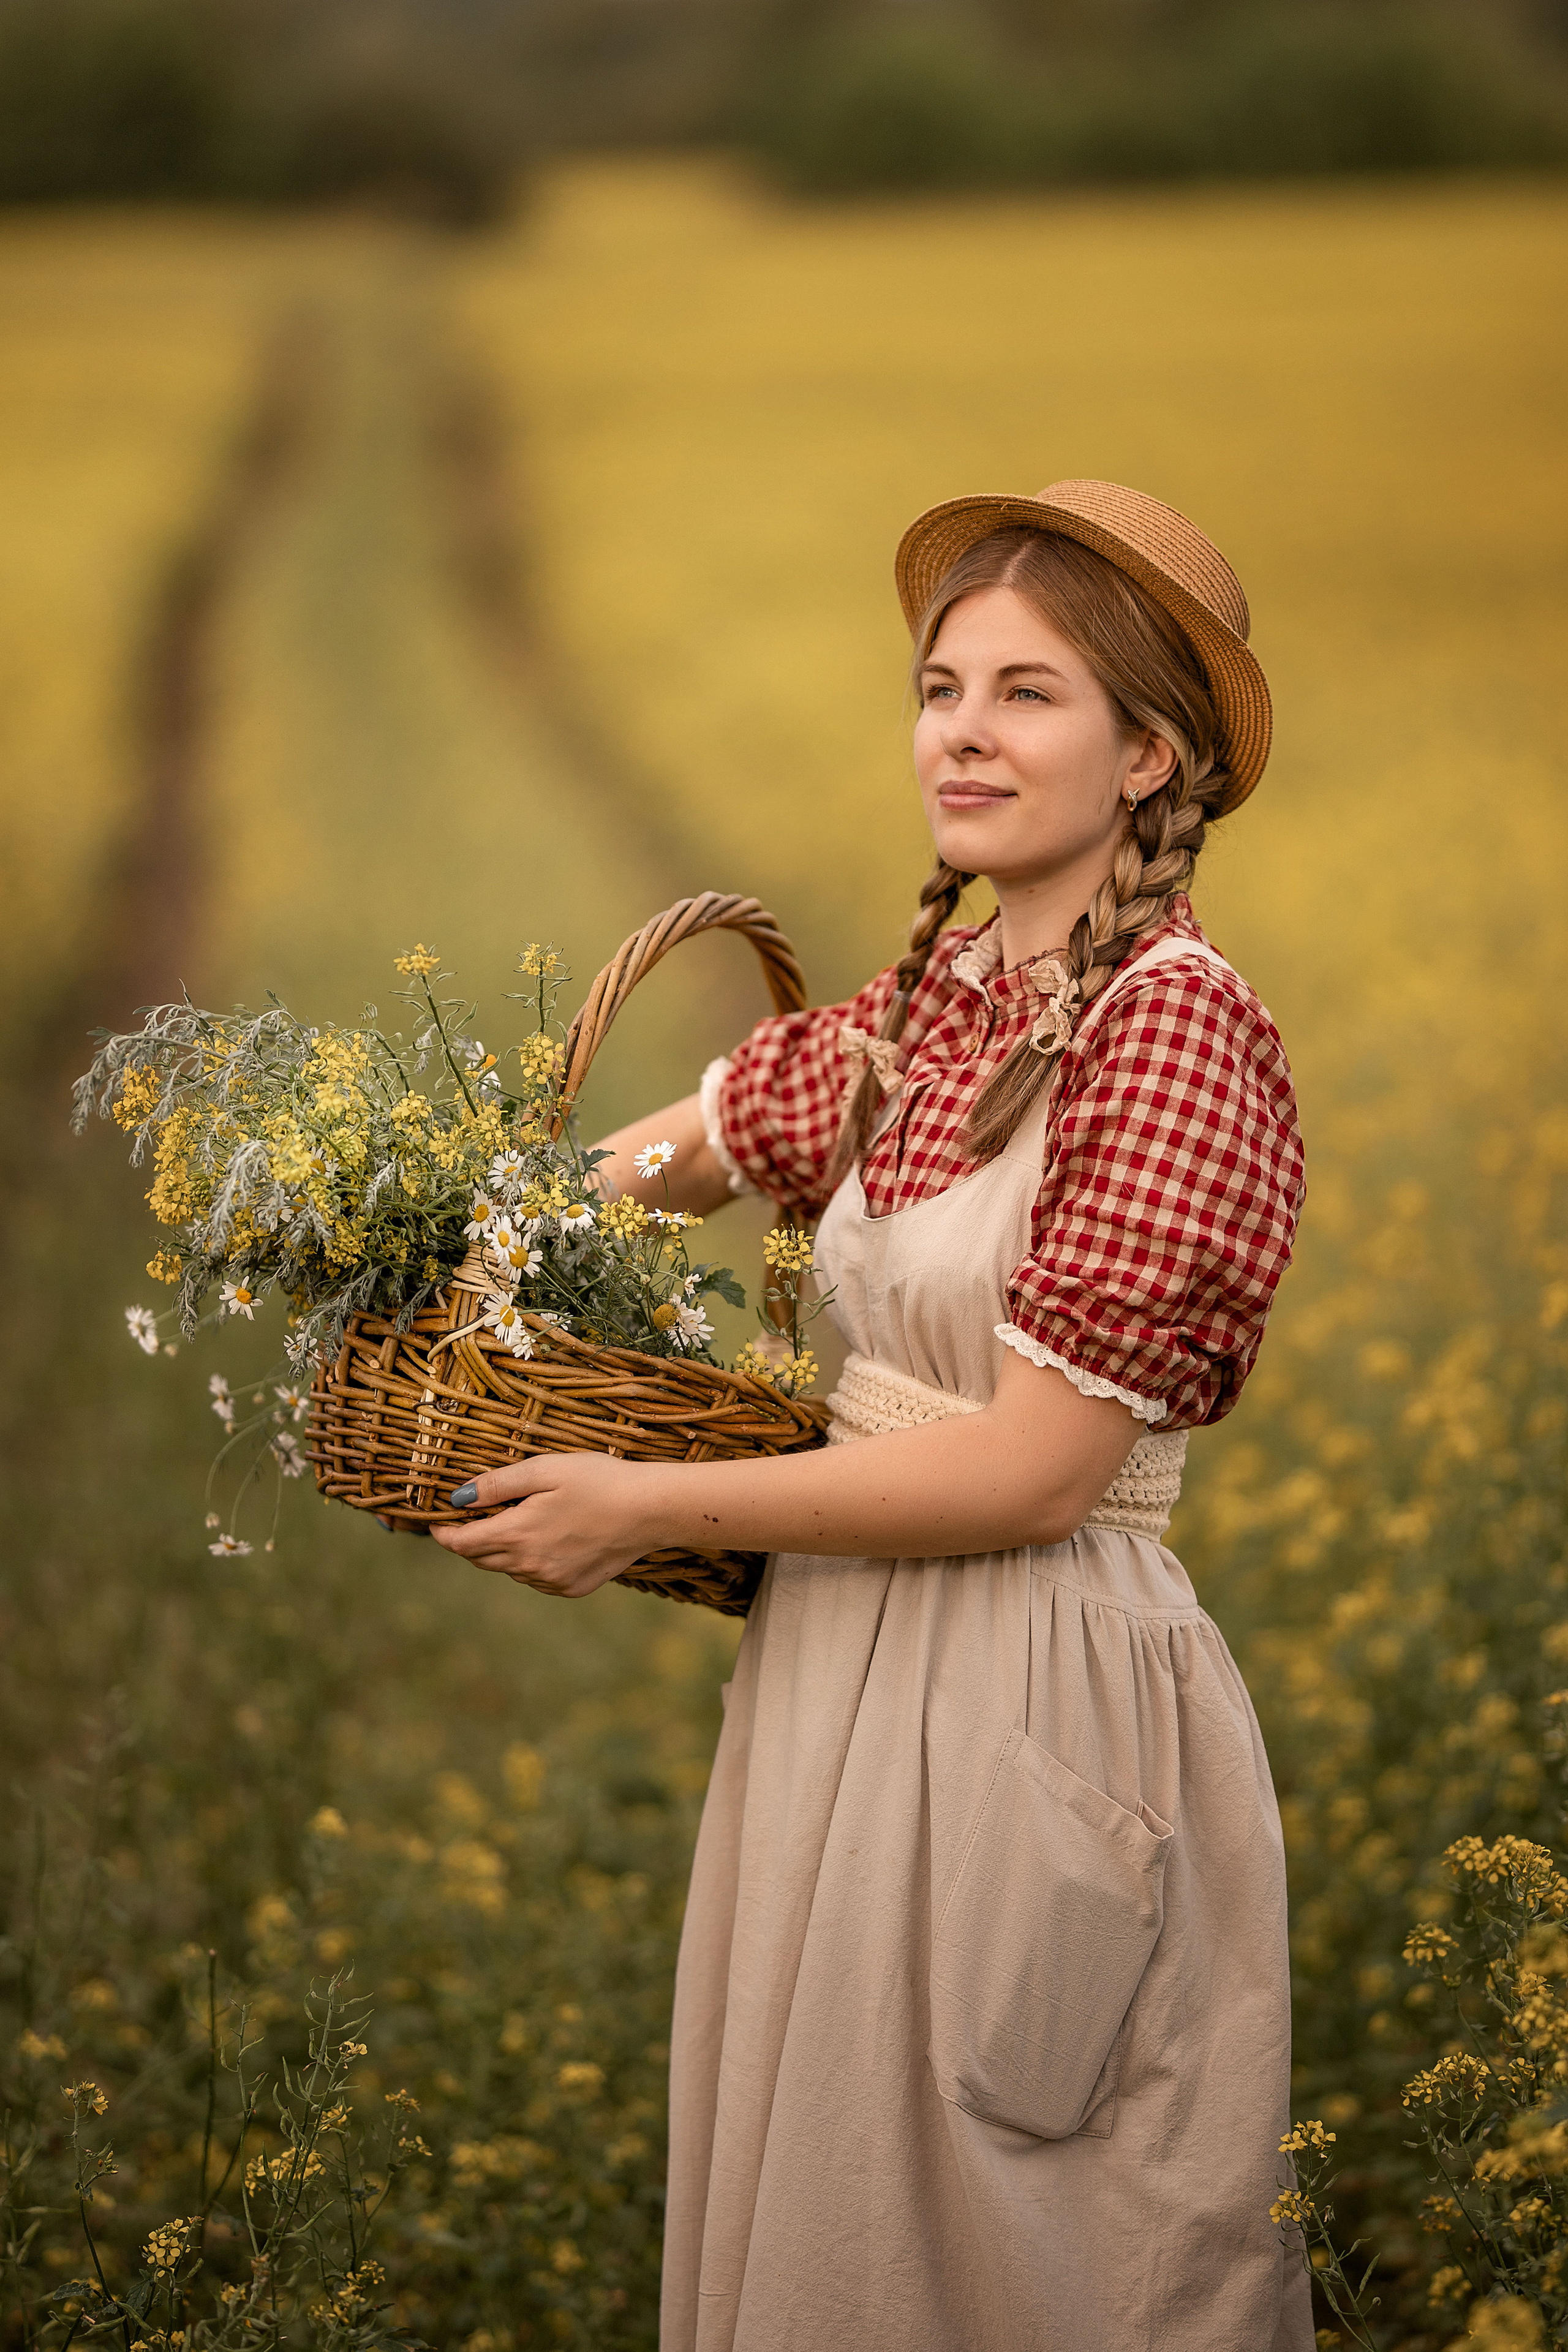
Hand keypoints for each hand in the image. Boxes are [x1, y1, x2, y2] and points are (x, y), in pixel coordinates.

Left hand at [429, 1453, 655, 1597]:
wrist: (651, 1510)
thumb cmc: (599, 1480)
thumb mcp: (544, 1470)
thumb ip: (497, 1484)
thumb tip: (457, 1498)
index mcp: (518, 1534)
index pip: (462, 1544)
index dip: (443, 1534)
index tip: (436, 1523)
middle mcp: (531, 1565)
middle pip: (482, 1559)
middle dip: (470, 1541)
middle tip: (474, 1518)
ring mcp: (552, 1581)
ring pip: (510, 1569)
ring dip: (504, 1551)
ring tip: (521, 1522)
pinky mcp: (572, 1588)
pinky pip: (537, 1578)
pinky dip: (531, 1562)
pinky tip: (550, 1540)